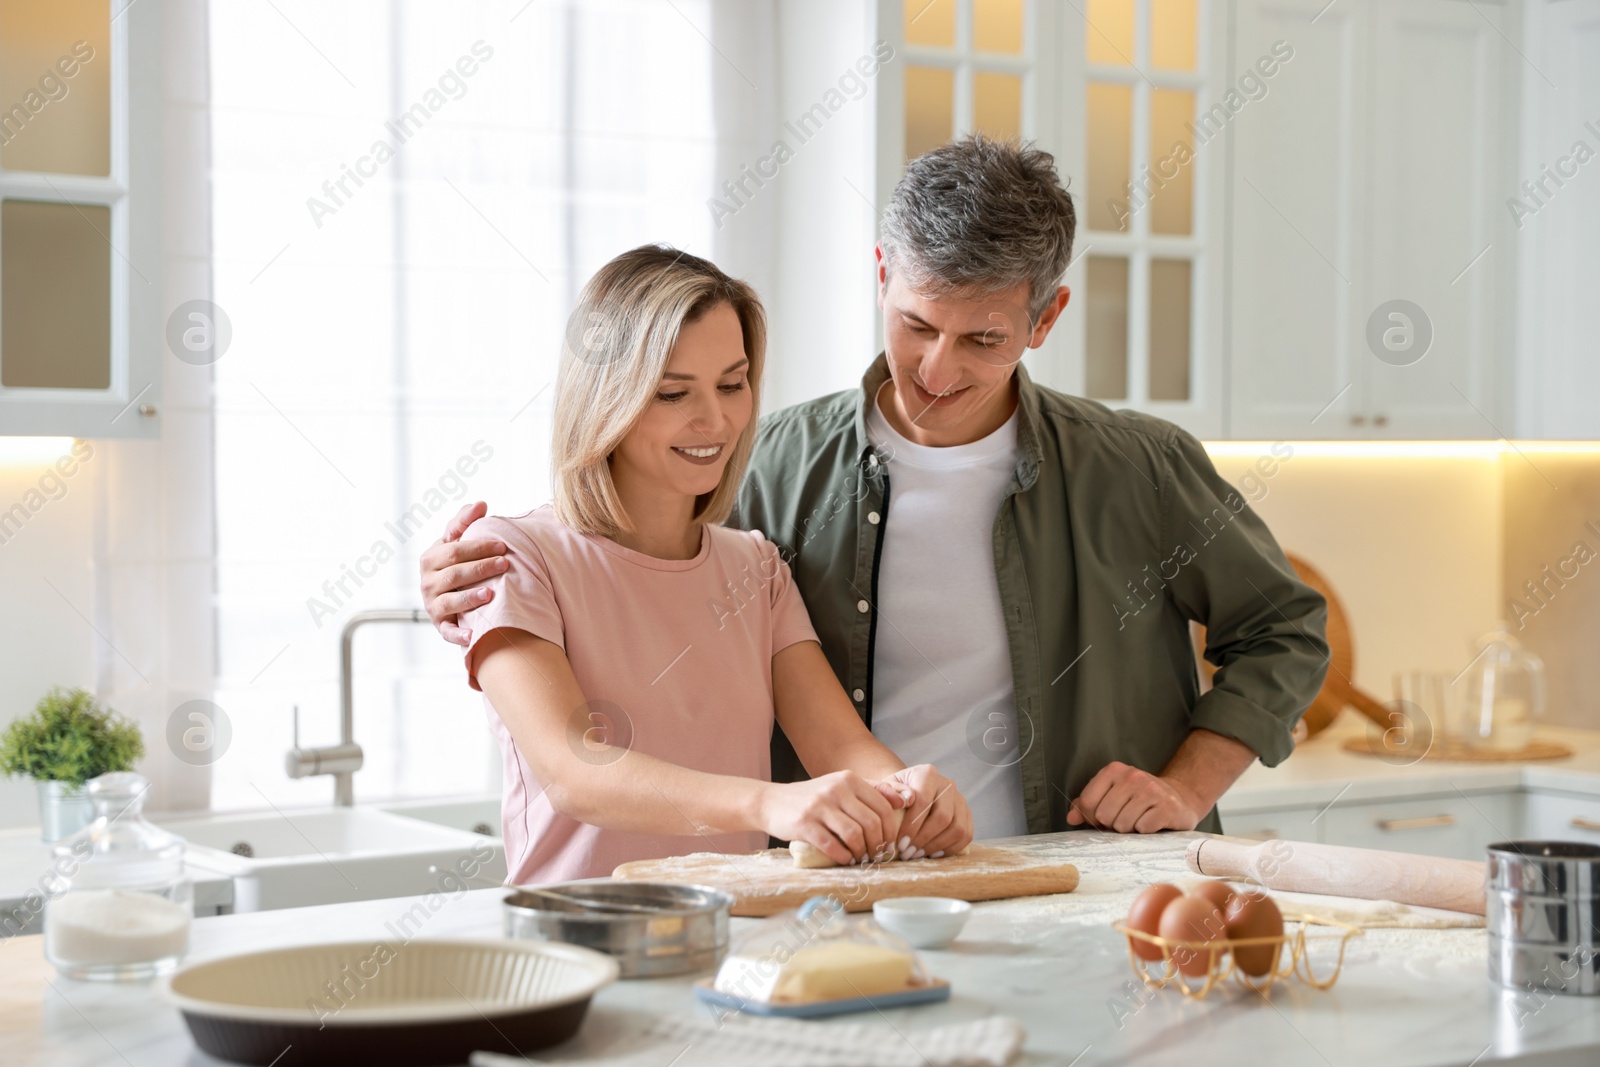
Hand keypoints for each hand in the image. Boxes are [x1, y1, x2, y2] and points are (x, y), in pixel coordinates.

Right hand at [419, 501, 508, 645]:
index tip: (502, 545)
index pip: (455, 550)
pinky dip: (459, 635)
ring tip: (491, 593)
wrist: (446, 593)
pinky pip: (448, 632)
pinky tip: (474, 634)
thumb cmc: (455, 563)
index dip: (478, 547)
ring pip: (451, 601)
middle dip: (481, 567)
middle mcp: (428, 582)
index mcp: (431, 558)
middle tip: (505, 563)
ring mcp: (433, 604)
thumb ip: (465, 522)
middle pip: (455, 574)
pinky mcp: (440, 625)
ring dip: (470, 597)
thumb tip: (481, 504)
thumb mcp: (456, 541)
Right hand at [759, 771, 904, 865]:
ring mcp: (819, 806)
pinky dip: (843, 856)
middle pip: (872, 823)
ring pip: (854, 835)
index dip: (890, 830)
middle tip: (876, 855)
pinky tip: (844, 859)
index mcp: (849, 779)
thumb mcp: (842, 786)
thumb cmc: (812, 798)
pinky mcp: (804, 824)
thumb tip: (905, 801)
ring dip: (861, 852)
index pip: (883, 807)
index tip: (888, 844)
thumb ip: (872, 791)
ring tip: (860, 858)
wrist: (772, 802)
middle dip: (878, 844)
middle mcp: (836, 789)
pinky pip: (832, 845)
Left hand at [885, 764, 972, 858]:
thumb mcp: (885, 788)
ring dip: (937, 846)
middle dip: (924, 839)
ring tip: (918, 854)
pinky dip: (951, 848)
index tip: (901, 844)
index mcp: (927, 774)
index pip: (923, 801)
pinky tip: (932, 854)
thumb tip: (903, 801)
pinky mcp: (967, 814)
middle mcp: (947, 784)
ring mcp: (960, 799)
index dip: (912, 826)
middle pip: (943, 817)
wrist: (907, 793)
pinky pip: (966, 835)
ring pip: (958, 828)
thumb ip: (888, 791)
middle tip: (908, 853)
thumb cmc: (894, 793)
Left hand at [1066, 761, 1204, 832]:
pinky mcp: (1168, 807)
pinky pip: (1143, 829)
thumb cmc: (1138, 800)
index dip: (1092, 817)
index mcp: (1114, 770)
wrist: (1180, 799)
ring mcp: (1152, 790)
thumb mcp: (1112, 796)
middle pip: (1104, 816)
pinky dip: (1146, 832)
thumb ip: (1088, 805)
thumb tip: (1071, 818)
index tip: (1105, 818)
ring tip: (1140, 820)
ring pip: (1123, 825)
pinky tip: (1153, 823)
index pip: (1088, 802)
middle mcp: (1133, 776)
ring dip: (1130, 829)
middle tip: (1127, 819)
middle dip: (1113, 824)